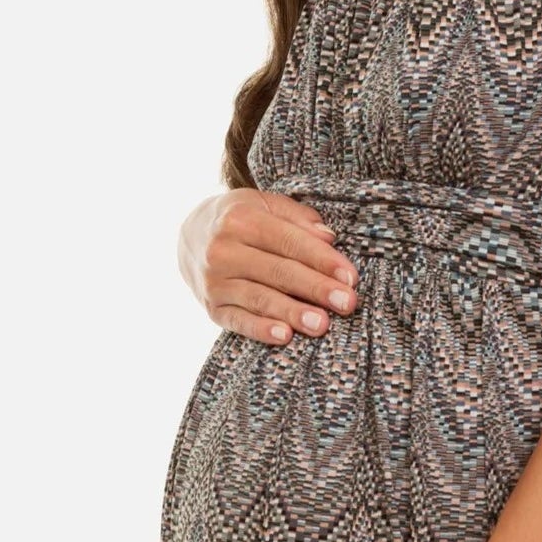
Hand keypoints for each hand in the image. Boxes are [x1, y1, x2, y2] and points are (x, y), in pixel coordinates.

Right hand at [177, 187, 359, 345]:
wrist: (190, 238)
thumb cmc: (240, 220)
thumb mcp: (265, 205)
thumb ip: (298, 218)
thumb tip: (328, 238)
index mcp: (239, 219)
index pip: (289, 241)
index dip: (322, 260)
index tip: (350, 277)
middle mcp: (222, 250)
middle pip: (278, 271)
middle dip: (315, 288)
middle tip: (347, 303)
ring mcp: (214, 281)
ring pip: (259, 298)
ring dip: (292, 313)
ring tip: (322, 324)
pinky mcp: (211, 307)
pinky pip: (238, 320)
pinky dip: (260, 329)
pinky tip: (284, 336)